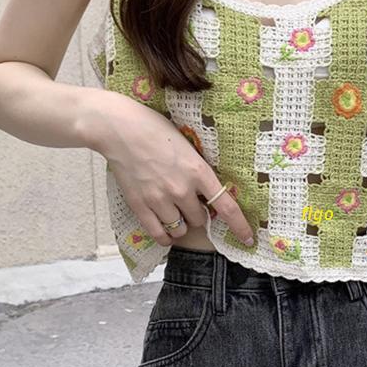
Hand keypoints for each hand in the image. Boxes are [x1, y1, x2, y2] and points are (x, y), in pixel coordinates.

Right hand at [83, 91, 255, 246]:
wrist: (119, 128)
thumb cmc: (155, 129)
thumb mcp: (188, 146)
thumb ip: (198, 170)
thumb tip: (208, 193)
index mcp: (198, 171)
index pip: (226, 206)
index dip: (239, 226)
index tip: (248, 239)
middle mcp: (181, 189)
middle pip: (200, 220)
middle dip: (198, 215)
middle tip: (190, 203)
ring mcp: (159, 199)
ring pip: (180, 229)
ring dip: (181, 225)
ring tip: (176, 213)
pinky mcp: (139, 205)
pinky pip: (158, 233)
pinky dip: (165, 236)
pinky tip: (166, 231)